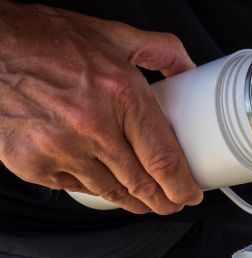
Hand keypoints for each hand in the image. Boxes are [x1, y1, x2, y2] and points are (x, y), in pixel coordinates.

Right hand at [0, 2, 202, 213]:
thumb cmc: (44, 40)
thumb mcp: (111, 34)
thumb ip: (158, 49)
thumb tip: (187, 70)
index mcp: (120, 94)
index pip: (163, 158)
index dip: (182, 185)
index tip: (190, 194)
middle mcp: (93, 127)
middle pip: (141, 183)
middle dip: (163, 201)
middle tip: (172, 203)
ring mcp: (61, 150)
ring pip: (110, 192)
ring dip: (132, 201)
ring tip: (144, 201)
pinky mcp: (34, 165)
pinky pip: (75, 188)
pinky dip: (91, 187)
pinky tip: (103, 184)